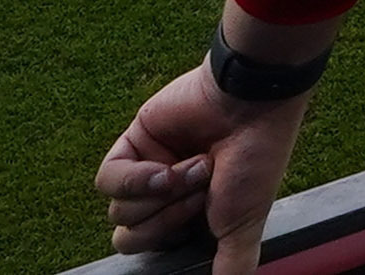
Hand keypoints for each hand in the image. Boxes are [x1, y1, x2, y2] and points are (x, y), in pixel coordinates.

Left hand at [98, 56, 313, 272]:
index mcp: (189, 219)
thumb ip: (231, 265)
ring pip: (118, 212)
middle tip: (202, 192)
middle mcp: (165, 198)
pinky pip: (108, 180)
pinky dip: (136, 180)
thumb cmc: (256, 161)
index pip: (155, 251)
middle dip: (167, 220)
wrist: (251, 105)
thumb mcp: (244, 226)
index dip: (172, 240)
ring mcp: (146, 171)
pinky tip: (165, 168)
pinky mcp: (132, 145)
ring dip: (160, 195)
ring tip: (195, 168)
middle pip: (131, 238)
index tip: (203, 223)